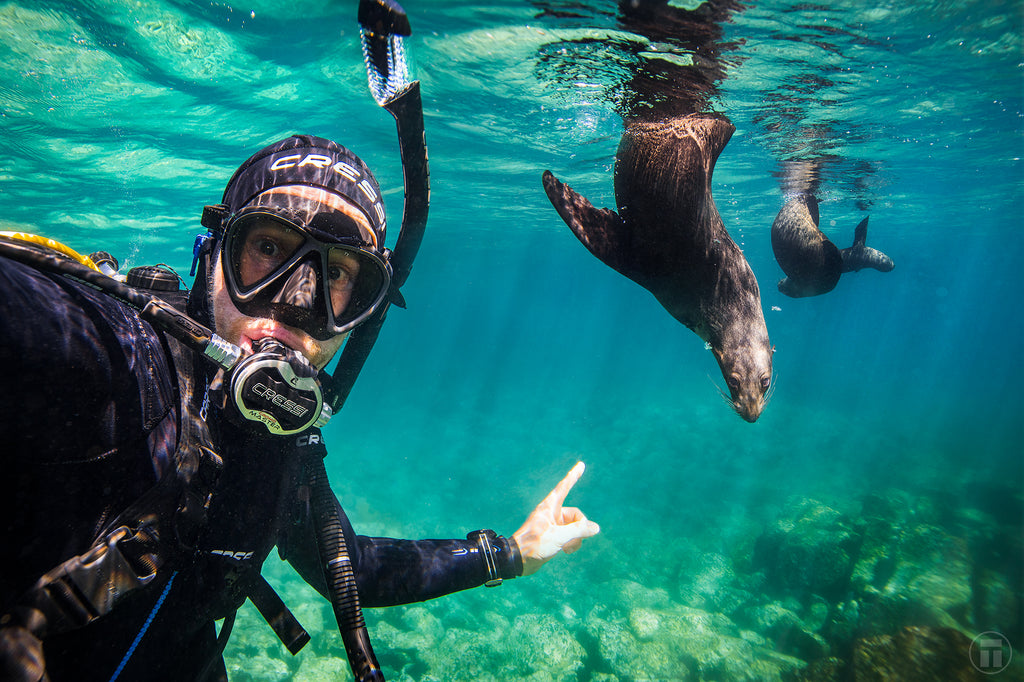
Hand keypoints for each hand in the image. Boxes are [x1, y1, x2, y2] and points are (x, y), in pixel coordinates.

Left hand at [513, 461, 599, 575]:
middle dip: (579, 528)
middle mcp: (552, 513)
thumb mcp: (559, 537)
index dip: (573, 476)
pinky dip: (571, 542)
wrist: (519, 560)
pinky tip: (565, 551)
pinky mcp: (553, 535)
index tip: (581, 465)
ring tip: (567, 548)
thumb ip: (579, 531)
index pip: (564, 487)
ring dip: (575, 538)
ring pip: (574, 527)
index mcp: (549, 507)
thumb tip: (595, 527)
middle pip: (575, 515)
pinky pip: (569, 535)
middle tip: (574, 540)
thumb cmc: (535, 545)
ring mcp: (553, 524)